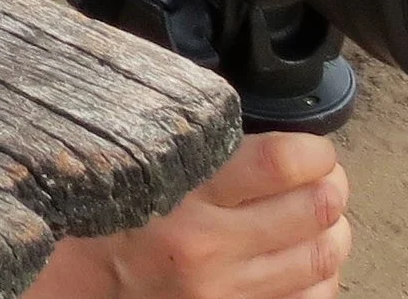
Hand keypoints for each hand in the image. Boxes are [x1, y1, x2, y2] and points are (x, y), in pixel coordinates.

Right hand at [39, 134, 350, 298]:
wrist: (75, 284)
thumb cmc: (103, 213)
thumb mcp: (135, 160)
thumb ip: (190, 140)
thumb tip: (254, 125)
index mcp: (180, 192)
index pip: (284, 163)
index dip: (313, 151)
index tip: (310, 149)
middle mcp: (208, 248)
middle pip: (315, 209)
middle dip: (330, 186)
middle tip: (323, 176)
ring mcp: (226, 293)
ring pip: (323, 256)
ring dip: (332, 229)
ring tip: (319, 214)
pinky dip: (321, 275)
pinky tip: (304, 258)